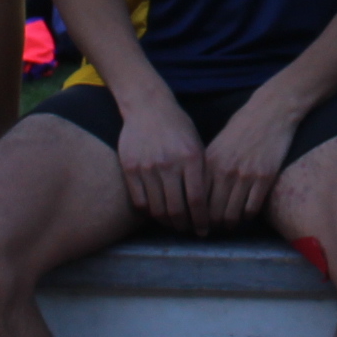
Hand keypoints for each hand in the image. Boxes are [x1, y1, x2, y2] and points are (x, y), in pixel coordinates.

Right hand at [115, 89, 210, 232]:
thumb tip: (206, 205)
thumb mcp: (197, 145)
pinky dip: (149, 212)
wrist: (148, 106)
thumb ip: (201, 172)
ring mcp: (147, 167)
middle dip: (184, 225)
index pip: (197, 199)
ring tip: (173, 224)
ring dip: (167, 222)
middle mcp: (169, 164)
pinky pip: (139, 201)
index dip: (201, 219)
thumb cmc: (177, 127)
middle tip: (188, 230)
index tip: (204, 230)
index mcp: (191, 158)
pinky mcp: (130, 168)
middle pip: (176, 209)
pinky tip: (156, 212)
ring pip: (157, 208)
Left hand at [200, 89, 301, 231]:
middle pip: (212, 212)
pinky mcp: (264, 178)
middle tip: (212, 230)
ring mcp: (245, 175)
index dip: (194, 217)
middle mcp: (224, 171)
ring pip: (232, 215)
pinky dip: (247, 217)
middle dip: (211, 226)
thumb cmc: (242, 127)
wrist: (271, 112)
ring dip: (229, 224)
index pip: (195, 200)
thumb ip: (207, 168)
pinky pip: (252, 209)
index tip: (196, 224)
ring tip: (229, 225)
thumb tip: (196, 194)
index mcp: (208, 162)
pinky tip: (245, 214)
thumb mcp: (217, 145)